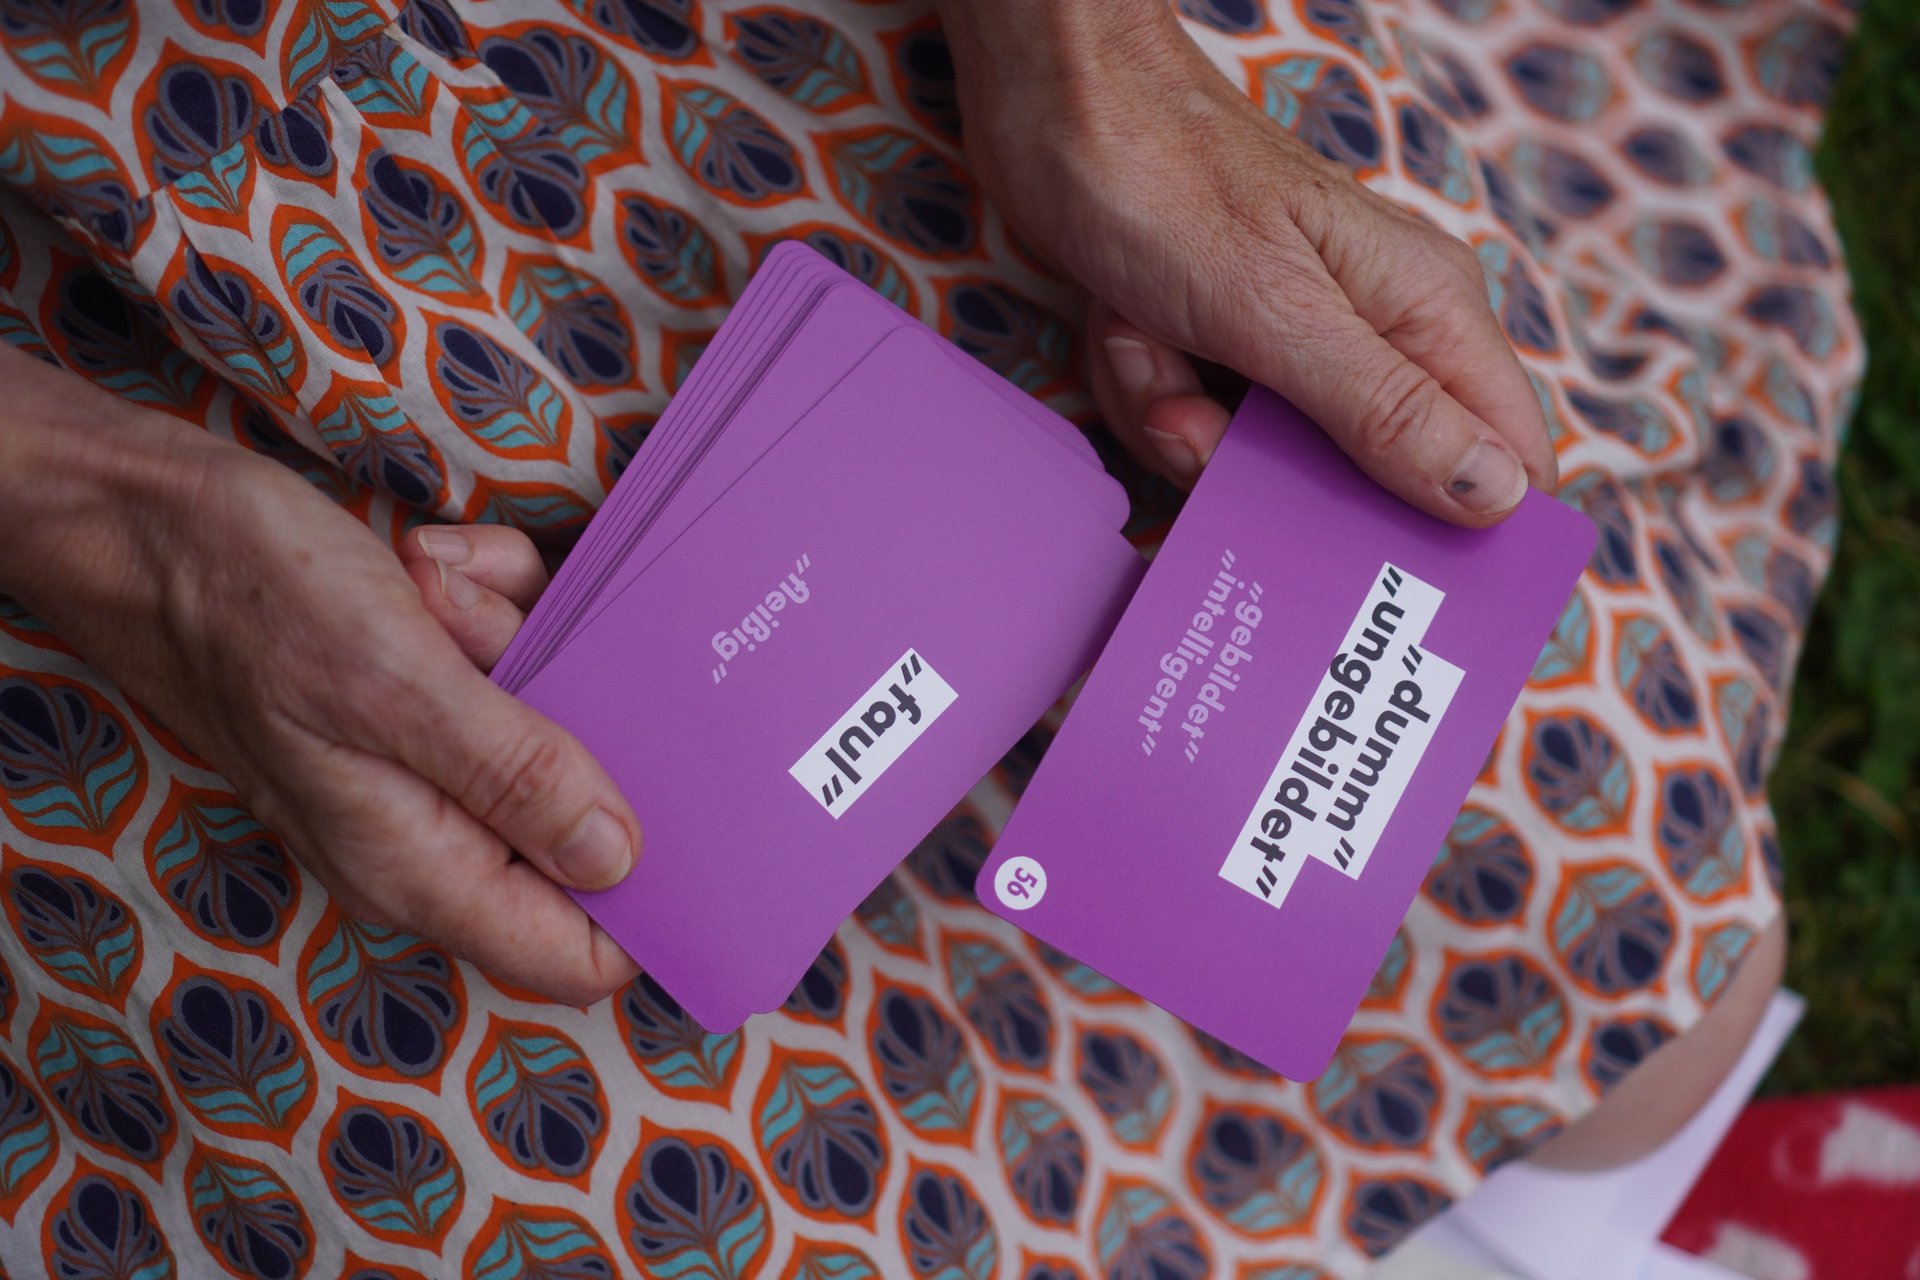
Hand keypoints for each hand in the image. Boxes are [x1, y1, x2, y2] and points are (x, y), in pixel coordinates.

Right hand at [0, 347, 640, 1004]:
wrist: (148, 518)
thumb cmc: (247, 600)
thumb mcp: (394, 685)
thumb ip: (515, 778)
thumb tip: (622, 862)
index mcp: (425, 865)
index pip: (574, 954)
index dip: (649, 904)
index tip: (706, 807)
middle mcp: (436, 831)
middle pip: (584, 812)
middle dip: (578, 714)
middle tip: (504, 635)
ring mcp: (433, 763)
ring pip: (555, 717)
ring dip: (519, 634)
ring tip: (437, 586)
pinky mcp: (432, 698)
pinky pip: (515, 660)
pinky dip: (492, 601)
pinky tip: (431, 564)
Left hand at [938, 1, 1555, 522]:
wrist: (1054, 105)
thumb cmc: (1166, 184)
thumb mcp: (1278, 314)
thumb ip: (1385, 411)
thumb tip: (1496, 499)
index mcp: (1426, 314)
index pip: (1501, 459)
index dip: (1464, 536)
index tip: (1396, 591)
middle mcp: (1373, 333)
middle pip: (1361, 482)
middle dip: (1263, 474)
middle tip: (1201, 419)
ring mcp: (1292, 344)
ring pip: (1258, 464)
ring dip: (1183, 421)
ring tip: (1156, 349)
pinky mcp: (1220, 348)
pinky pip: (1195, 427)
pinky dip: (1147, 391)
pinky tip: (1128, 329)